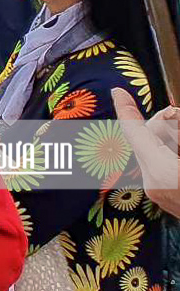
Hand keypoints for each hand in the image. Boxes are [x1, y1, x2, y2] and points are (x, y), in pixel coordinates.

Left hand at [113, 87, 179, 211]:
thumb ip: (179, 128)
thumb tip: (173, 116)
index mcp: (162, 170)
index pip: (134, 132)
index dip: (126, 109)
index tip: (118, 92)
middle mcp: (154, 183)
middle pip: (147, 138)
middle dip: (165, 123)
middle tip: (178, 115)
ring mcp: (158, 193)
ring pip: (156, 151)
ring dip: (172, 138)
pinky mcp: (165, 198)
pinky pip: (163, 165)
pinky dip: (172, 153)